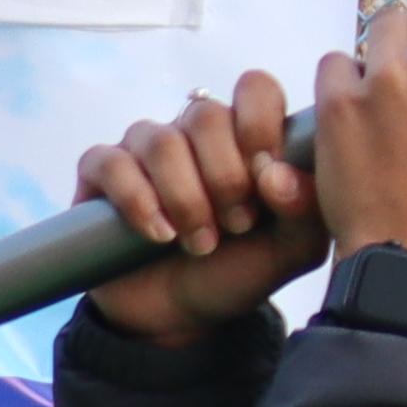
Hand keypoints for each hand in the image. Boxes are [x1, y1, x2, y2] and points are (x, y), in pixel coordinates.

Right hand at [67, 67, 322, 347]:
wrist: (181, 317)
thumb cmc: (238, 271)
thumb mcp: (292, 249)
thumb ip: (307, 208)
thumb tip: (274, 173)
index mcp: (244, 134)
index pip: (254, 88)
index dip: (260, 124)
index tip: (266, 177)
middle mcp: (193, 133)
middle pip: (205, 116)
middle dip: (225, 177)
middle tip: (237, 225)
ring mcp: (143, 149)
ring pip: (161, 142)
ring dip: (186, 197)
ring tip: (200, 243)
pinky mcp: (99, 174)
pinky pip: (111, 163)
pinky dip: (138, 200)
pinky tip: (158, 234)